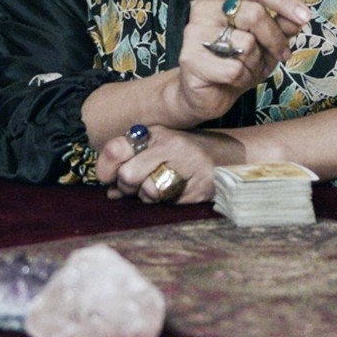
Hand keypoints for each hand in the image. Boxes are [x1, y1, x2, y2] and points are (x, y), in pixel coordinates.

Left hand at [95, 125, 243, 203]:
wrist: (231, 157)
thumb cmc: (187, 156)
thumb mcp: (159, 150)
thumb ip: (132, 165)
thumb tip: (110, 190)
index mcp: (155, 133)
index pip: (115, 148)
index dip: (105, 168)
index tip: (107, 179)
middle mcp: (171, 145)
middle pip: (128, 175)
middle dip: (128, 188)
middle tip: (138, 187)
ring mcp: (188, 165)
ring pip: (148, 192)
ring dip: (150, 197)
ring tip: (163, 188)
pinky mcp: (200, 186)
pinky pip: (170, 203)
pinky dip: (169, 202)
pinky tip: (180, 191)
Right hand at [169, 0, 315, 123]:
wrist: (207, 95)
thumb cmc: (237, 63)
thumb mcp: (266, 45)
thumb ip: (281, 28)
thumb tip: (297, 19)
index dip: (283, 0)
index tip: (304, 17)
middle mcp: (207, 7)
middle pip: (255, 14)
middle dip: (275, 39)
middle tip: (282, 54)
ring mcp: (195, 30)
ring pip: (246, 43)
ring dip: (255, 63)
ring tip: (246, 68)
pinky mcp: (189, 57)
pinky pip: (234, 68)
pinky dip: (242, 78)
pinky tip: (232, 80)